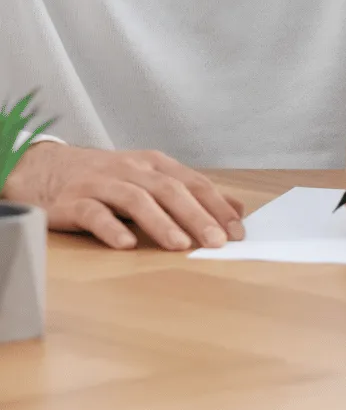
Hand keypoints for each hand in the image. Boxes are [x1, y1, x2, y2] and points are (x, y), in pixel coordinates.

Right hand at [1, 143, 244, 250]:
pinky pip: (94, 214)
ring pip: (136, 200)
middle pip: (170, 191)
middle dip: (197, 216)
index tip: (237, 231)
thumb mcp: (151, 179)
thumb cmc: (107, 178)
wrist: (42, 168)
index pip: (194, 183)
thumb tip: (237, 208)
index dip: (217, 206)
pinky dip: (111, 228)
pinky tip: (126, 245)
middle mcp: (131, 170)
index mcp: (155, 164)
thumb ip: (192, 194)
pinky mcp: (72, 202)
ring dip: (161, 223)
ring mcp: (101, 184)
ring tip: (181, 245)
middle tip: (217, 242)